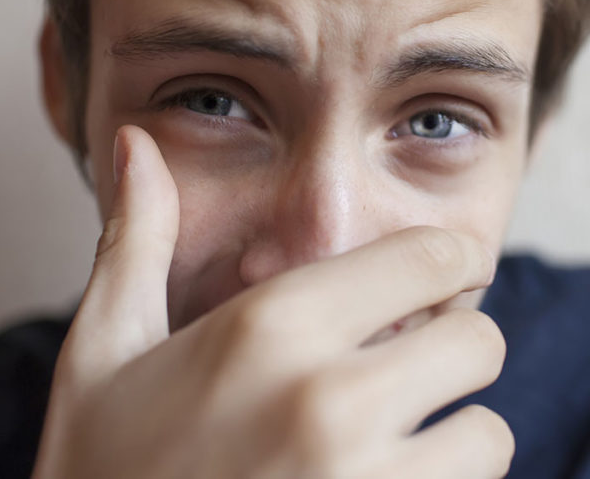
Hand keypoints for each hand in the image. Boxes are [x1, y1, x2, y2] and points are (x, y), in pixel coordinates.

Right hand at [32, 125, 513, 477]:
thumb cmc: (101, 471)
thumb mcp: (104, 355)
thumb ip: (136, 243)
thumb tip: (135, 143)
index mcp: (271, 329)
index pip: (433, 257)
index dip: (447, 265)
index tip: (437, 284)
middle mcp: (331, 402)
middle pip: (479, 341)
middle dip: (451, 351)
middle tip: (405, 371)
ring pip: (487, 435)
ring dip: (452, 434)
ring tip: (389, 443)